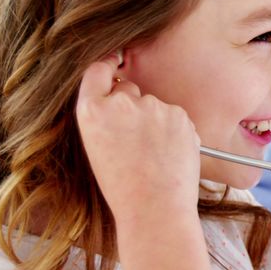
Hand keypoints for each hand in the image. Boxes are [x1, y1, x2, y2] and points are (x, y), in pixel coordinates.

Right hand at [75, 60, 199, 225]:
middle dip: (133, 106)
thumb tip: (124, 95)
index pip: (97, 71)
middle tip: (136, 141)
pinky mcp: (179, 114)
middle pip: (129, 89)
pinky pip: (175, 116)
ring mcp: (152, 106)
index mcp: (91, 111)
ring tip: (154, 155)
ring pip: (154, 105)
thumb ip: (107, 116)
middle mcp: (121, 102)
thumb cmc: (123, 186)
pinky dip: (174, 130)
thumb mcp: (98, 146)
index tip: (114, 62)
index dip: (107, 65)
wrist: (155, 207)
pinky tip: (169, 154)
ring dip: (155, 121)